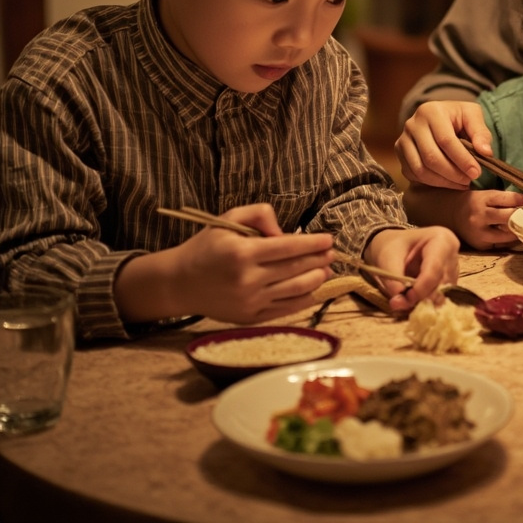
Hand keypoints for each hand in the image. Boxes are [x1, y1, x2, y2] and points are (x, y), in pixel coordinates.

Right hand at [117, 203, 335, 324]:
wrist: (179, 283)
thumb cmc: (206, 247)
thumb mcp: (228, 219)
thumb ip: (259, 214)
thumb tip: (284, 231)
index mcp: (242, 253)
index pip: (288, 247)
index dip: (313, 243)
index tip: (329, 240)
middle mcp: (247, 279)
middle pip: (295, 269)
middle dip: (319, 260)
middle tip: (333, 254)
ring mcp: (249, 302)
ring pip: (294, 290)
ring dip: (316, 279)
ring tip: (327, 270)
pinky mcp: (249, 318)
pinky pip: (284, 309)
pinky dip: (303, 300)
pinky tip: (314, 291)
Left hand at [364, 225, 460, 313]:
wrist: (397, 246)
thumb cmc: (394, 246)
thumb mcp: (388, 258)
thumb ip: (393, 280)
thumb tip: (398, 302)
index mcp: (441, 239)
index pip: (435, 268)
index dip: (421, 287)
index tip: (404, 297)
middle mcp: (453, 254)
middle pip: (441, 283)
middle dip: (421, 297)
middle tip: (400, 302)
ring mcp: (454, 269)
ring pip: (443, 293)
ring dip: (423, 301)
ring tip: (404, 298)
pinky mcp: (451, 282)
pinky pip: (441, 297)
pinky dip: (426, 301)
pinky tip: (414, 296)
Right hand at [395, 101, 493, 188]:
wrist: (438, 118)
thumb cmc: (458, 118)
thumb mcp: (472, 116)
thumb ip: (481, 133)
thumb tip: (486, 152)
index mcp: (431, 111)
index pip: (446, 140)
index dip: (462, 159)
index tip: (476, 172)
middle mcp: (412, 124)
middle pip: (431, 157)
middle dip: (453, 173)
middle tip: (469, 180)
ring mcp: (403, 139)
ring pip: (420, 169)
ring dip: (443, 182)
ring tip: (461, 183)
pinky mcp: (399, 153)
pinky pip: (413, 174)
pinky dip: (432, 183)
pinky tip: (448, 182)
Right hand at [448, 188, 522, 249]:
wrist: (452, 214)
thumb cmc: (475, 203)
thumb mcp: (488, 195)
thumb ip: (507, 199)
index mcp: (483, 199)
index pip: (507, 199)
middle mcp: (479, 216)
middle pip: (508, 217)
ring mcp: (479, 233)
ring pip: (507, 234)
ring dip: (519, 230)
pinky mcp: (481, 246)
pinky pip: (502, 244)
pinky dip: (510, 239)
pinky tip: (516, 235)